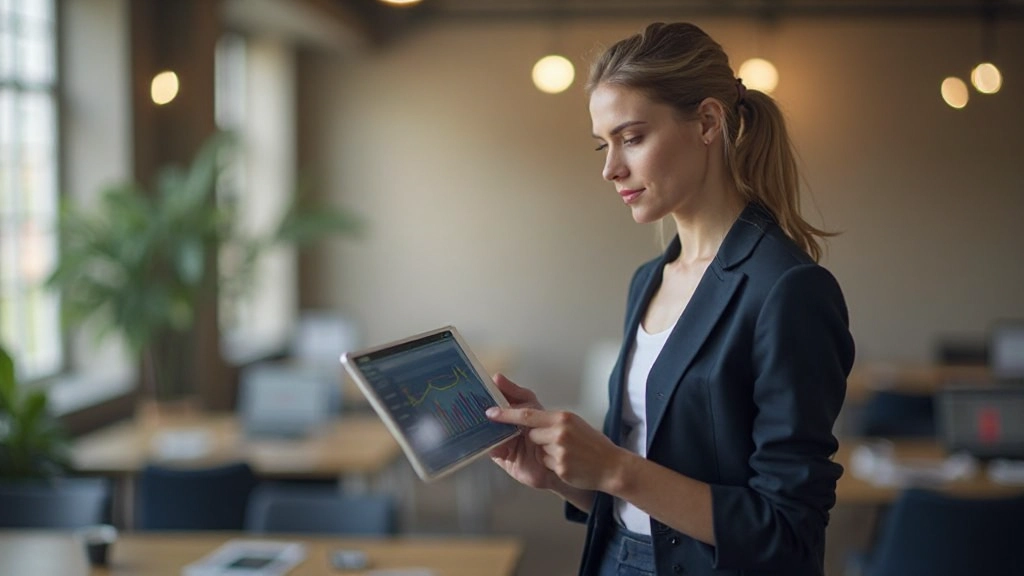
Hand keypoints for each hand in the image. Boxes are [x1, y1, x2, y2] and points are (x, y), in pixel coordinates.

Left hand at [487, 374, 625, 492]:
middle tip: (558, 443)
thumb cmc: (591, 444)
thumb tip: (526, 420)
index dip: (506, 414)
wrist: (611, 466)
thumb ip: (550, 421)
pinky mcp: (560, 466)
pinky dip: (554, 465)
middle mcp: (559, 431)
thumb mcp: (572, 423)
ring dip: (547, 454)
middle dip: (538, 440)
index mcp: (561, 417)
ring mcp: (559, 450)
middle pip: (530, 434)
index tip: (490, 413)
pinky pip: (546, 464)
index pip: (526, 414)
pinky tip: (570, 464)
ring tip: (568, 454)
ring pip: (538, 451)